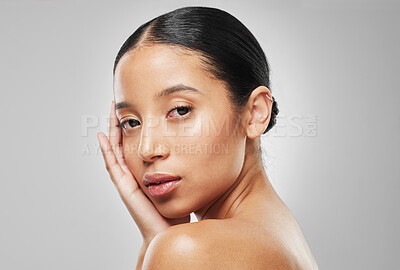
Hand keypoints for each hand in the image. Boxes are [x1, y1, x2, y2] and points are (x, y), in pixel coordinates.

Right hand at [97, 100, 189, 244]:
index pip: (135, 145)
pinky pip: (113, 165)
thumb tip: (198, 152)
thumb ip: (183, 169)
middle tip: (119, 105)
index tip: (137, 109)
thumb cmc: (175, 211)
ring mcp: (127, 180)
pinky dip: (107, 150)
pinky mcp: (125, 187)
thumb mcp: (180, 182)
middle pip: (122, 144)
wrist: (168, 231)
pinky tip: (103, 135)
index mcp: (144, 172)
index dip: (134, 128)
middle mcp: (133, 174)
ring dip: (112, 131)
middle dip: (121, 124)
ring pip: (115, 150)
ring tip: (111, 112)